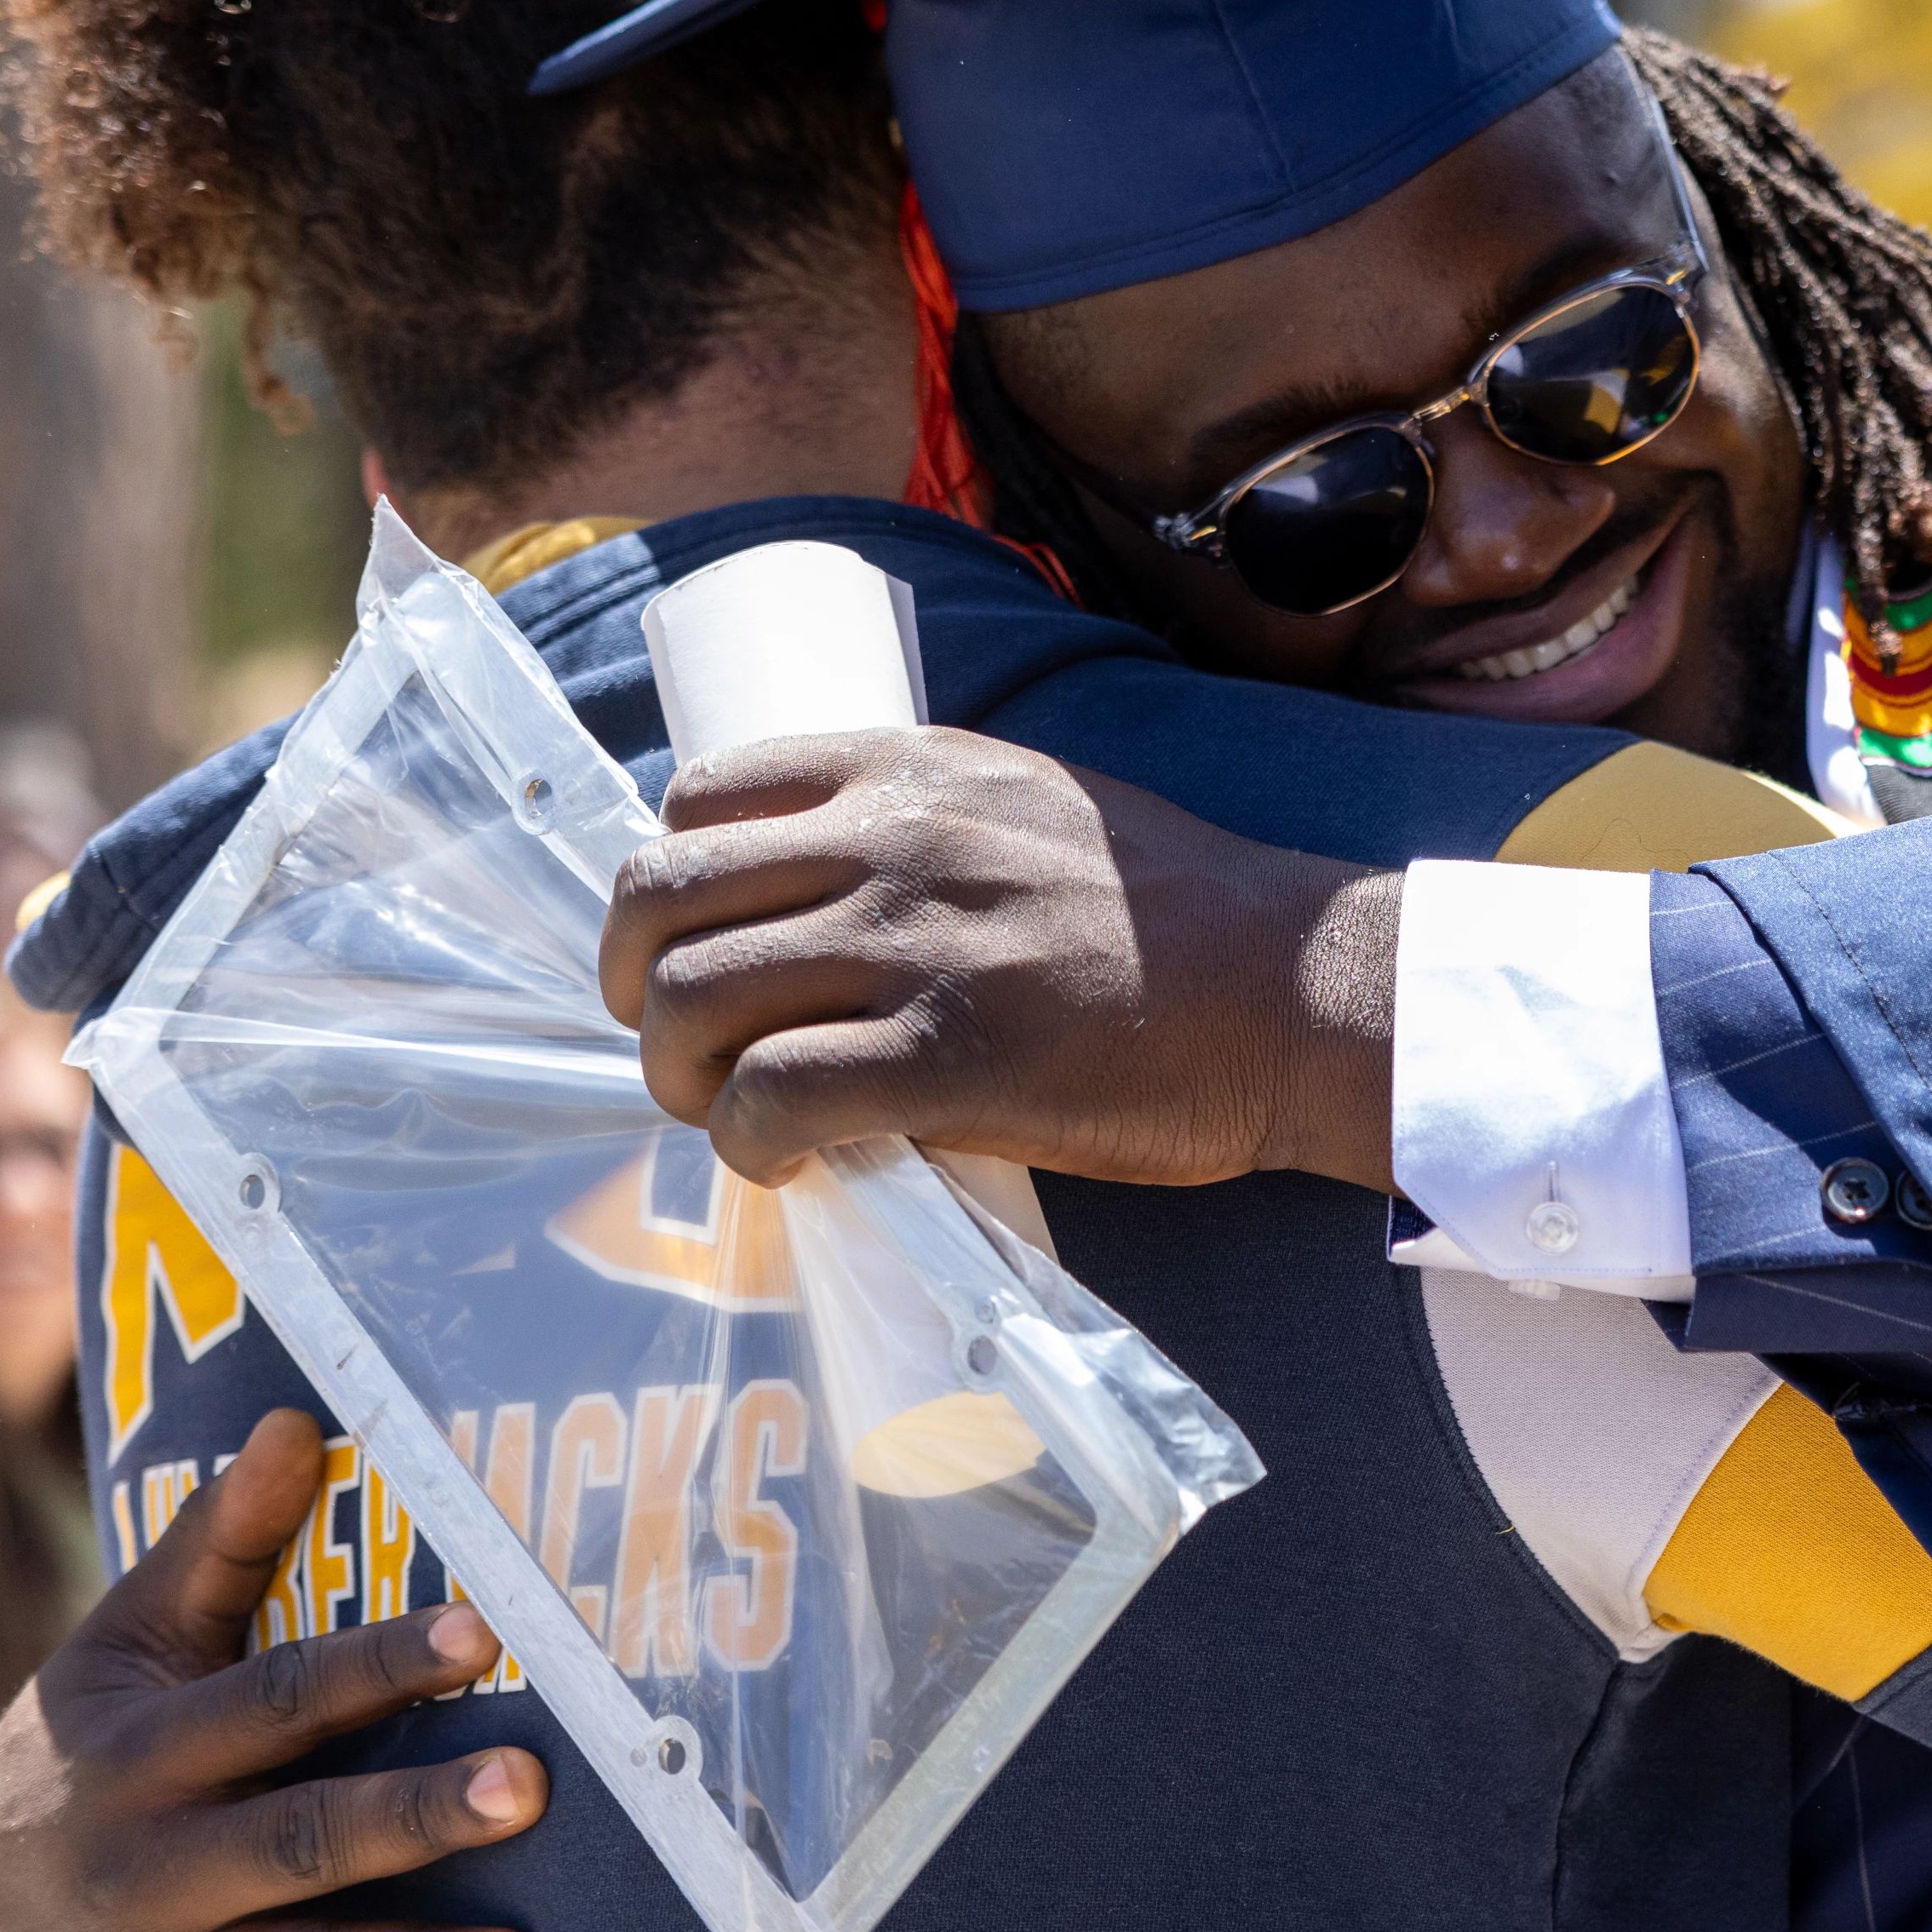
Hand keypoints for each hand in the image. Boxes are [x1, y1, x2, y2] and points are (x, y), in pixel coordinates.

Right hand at [0, 1411, 546, 1931]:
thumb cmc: (80, 1754)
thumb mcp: (124, 1647)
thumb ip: (222, 1542)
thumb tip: (303, 1417)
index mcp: (153, 1755)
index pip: (281, 1702)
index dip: (383, 1664)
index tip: (485, 1632)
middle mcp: (160, 1876)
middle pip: (302, 1844)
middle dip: (413, 1821)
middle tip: (530, 1791)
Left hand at [600, 727, 1400, 1195]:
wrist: (1293, 992)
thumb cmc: (1179, 918)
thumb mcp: (1038, 806)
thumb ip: (927, 823)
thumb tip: (819, 890)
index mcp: (913, 769)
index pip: (703, 793)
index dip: (666, 880)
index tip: (691, 942)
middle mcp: (896, 841)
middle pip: (665, 897)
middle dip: (638, 986)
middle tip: (678, 1048)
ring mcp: (918, 948)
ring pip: (696, 1001)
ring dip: (678, 1076)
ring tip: (725, 1114)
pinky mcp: (949, 1061)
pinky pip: (772, 1099)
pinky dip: (748, 1143)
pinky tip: (787, 1162)